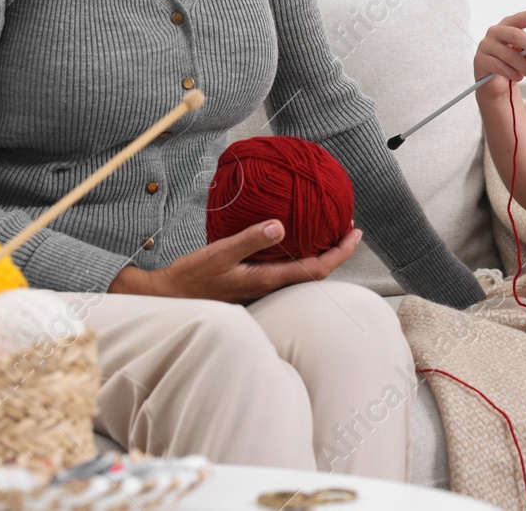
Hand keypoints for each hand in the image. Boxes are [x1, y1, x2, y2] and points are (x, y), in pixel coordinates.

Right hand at [111, 220, 364, 303]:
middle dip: (336, 252)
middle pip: (315, 273)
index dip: (340, 252)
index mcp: (267, 279)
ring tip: (330, 232)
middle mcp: (269, 287)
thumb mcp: (219, 253)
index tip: (356, 233)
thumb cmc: (192, 278)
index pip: (317, 269)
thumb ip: (249, 240)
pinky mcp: (251, 284)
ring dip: (319, 253)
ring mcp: (261, 288)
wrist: (169, 299)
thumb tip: (281, 226)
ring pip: (301, 272)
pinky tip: (293, 241)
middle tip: (349, 229)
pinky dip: (299, 255)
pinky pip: (286, 270)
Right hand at [475, 11, 525, 98]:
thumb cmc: (512, 63)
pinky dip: (512, 73)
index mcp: (509, 25)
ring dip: (525, 67)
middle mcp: (495, 31)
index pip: (524, 16)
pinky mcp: (480, 60)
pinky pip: (499, 66)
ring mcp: (486, 45)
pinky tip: (518, 77)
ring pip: (508, 54)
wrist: (495, 82)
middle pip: (515, 34)